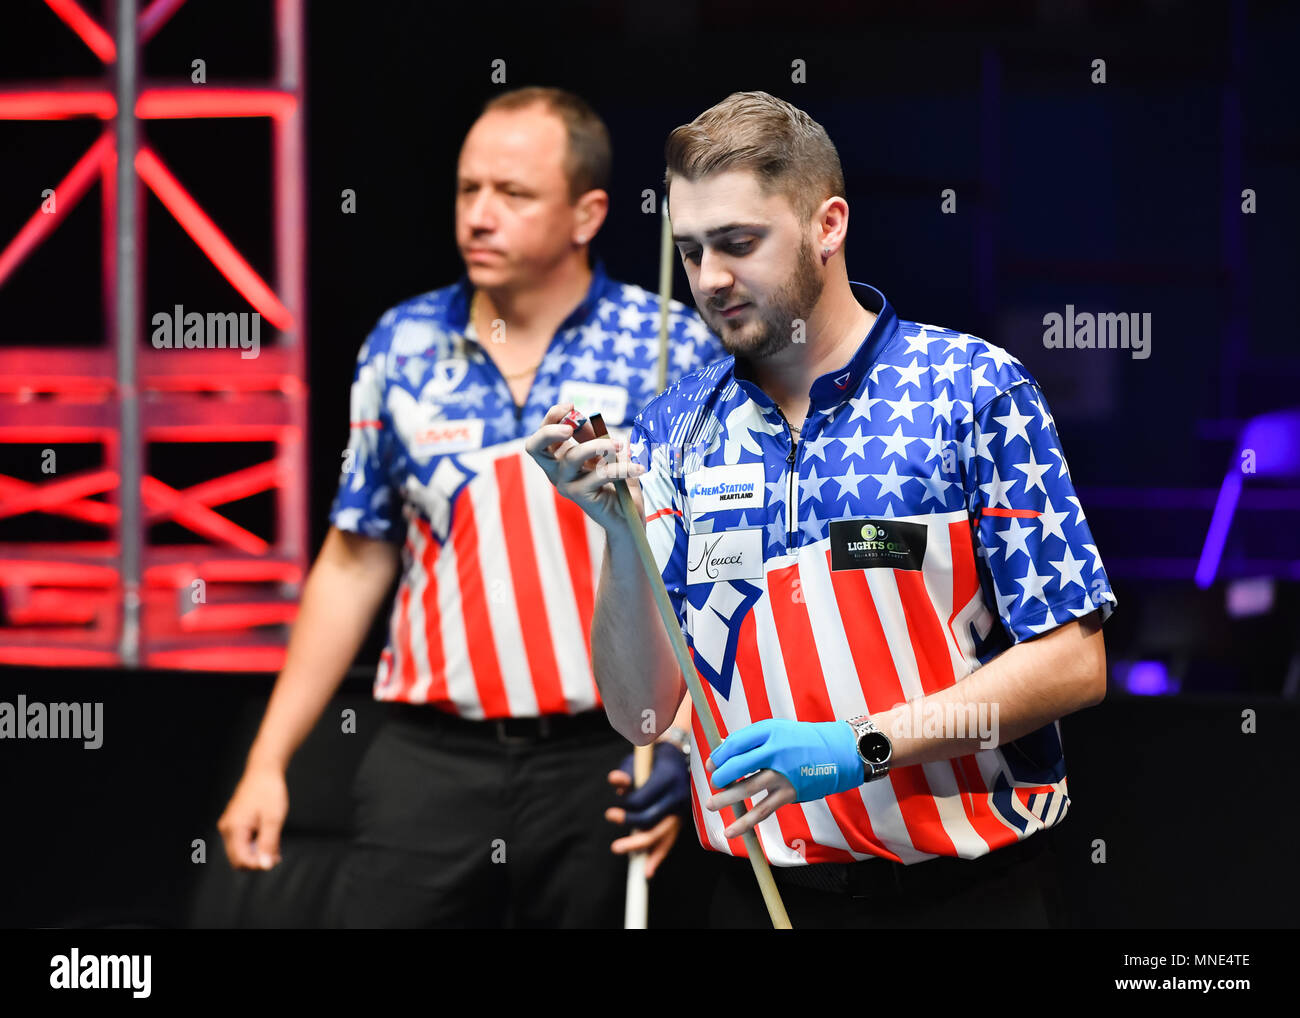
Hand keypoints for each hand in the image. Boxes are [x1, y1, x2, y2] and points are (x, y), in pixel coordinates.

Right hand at [217, 763, 287, 869]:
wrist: (263, 770)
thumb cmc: (269, 791)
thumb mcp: (274, 819)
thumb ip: (269, 844)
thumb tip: (265, 866)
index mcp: (234, 828)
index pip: (241, 860)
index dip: (258, 864)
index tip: (275, 859)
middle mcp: (227, 829)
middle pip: (238, 859)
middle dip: (257, 861)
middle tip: (276, 854)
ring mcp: (229, 826)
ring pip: (240, 852)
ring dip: (257, 854)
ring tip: (275, 846)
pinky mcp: (234, 823)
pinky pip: (242, 842)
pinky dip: (255, 845)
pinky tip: (269, 840)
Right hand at [523, 403, 645, 530]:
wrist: (628, 519)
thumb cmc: (618, 485)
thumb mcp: (609, 455)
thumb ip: (597, 437)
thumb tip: (588, 417)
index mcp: (559, 458)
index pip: (544, 433)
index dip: (552, 416)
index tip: (571, 405)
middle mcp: (556, 471)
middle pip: (535, 447)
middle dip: (549, 430)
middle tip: (570, 427)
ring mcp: (566, 484)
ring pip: (573, 456)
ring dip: (599, 445)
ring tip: (620, 445)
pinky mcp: (580, 496)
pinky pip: (599, 474)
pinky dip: (621, 468)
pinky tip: (638, 468)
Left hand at [606, 744, 689, 877]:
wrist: (680, 756)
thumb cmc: (654, 758)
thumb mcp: (639, 760)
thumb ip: (626, 772)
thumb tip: (614, 780)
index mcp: (667, 778)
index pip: (642, 801)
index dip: (625, 809)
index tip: (611, 814)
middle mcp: (678, 795)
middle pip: (653, 822)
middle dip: (633, 835)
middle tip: (615, 847)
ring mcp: (683, 808)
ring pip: (664, 834)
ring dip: (645, 849)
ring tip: (634, 866)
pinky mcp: (682, 817)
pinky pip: (671, 838)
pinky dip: (659, 855)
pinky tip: (648, 869)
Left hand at [704, 719, 863, 838]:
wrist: (838, 752)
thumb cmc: (802, 741)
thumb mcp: (778, 730)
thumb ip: (752, 741)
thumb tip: (722, 750)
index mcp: (769, 731)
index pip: (735, 743)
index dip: (719, 755)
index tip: (711, 765)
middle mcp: (775, 751)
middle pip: (737, 764)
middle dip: (720, 775)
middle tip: (713, 782)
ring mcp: (782, 773)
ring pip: (746, 788)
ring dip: (726, 798)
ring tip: (711, 804)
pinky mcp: (790, 793)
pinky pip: (763, 810)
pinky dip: (745, 822)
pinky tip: (730, 831)